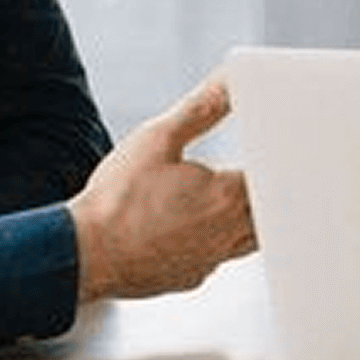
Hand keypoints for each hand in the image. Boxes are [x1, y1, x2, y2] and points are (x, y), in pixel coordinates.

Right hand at [68, 77, 254, 305]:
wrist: (84, 253)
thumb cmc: (116, 201)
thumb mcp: (157, 139)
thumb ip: (200, 109)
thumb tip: (229, 82)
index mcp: (227, 196)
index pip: (272, 176)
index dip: (274, 161)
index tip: (271, 149)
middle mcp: (227, 233)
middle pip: (268, 211)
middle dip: (266, 190)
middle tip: (260, 172)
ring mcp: (211, 260)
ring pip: (249, 239)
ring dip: (246, 218)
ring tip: (227, 198)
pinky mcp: (192, 277)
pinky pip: (218, 258)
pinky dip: (216, 242)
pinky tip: (196, 229)